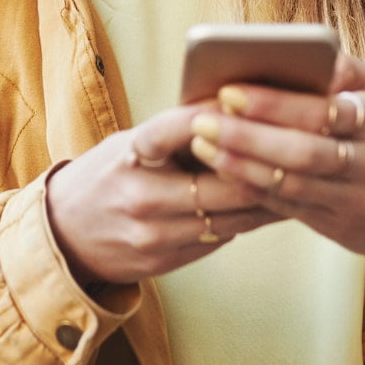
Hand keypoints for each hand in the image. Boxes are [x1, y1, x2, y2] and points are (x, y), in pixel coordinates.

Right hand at [45, 102, 280, 285]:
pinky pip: (220, 238)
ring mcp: (153, 233)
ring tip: (300, 179)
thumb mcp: (128, 146)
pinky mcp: (164, 261)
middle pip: (223, 183)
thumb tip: (236, 112)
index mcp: (129, 155)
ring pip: (230, 216)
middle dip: (264, 166)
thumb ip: (173, 135)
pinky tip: (271, 207)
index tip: (253, 103)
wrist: (63, 235)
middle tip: (302, 150)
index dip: (218, 115)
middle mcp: (141, 196)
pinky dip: (248, 220)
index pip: (177, 127)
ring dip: (268, 199)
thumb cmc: (108, 177)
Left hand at [187, 52, 364, 347]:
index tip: (228, 91)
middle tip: (202, 120)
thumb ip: (344, 69)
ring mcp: (353, 196)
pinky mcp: (336, 223)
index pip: (322, 109)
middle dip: (247, 135)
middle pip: (302, 150)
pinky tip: (222, 173)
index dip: (274, 102)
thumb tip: (302, 44)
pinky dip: (253, 189)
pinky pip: (288, 206)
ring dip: (242, 164)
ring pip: (291, 182)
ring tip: (201, 145)